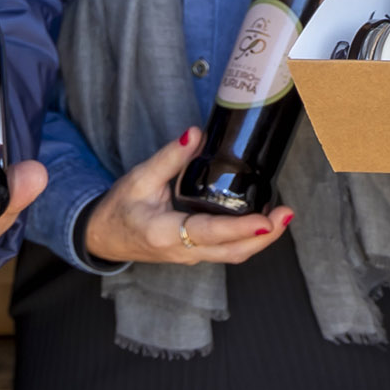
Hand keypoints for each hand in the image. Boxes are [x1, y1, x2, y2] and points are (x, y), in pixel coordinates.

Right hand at [80, 129, 294, 265]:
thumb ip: (169, 157)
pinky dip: (248, 239)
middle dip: (264, 236)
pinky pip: (227, 252)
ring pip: (232, 255)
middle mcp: (182, 251)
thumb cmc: (119, 209)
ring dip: (261, 239)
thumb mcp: (139, 178)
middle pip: (231, 252)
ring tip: (283, 215)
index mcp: (164, 233)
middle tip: (286, 213)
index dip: (239, 229)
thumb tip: (195, 133)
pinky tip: (263, 221)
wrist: (103, 237)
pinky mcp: (196, 254)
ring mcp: (190, 256)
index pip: (208, 233)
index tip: (265, 220)